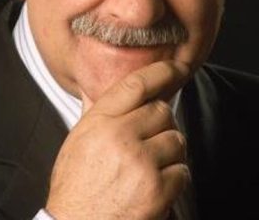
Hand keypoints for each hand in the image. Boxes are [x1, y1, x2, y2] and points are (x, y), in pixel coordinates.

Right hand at [45, 61, 190, 219]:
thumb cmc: (76, 191)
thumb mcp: (77, 144)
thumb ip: (99, 116)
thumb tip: (116, 90)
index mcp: (98, 123)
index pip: (136, 84)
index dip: (162, 71)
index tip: (178, 67)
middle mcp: (119, 137)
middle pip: (162, 112)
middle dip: (162, 127)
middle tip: (149, 147)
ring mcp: (140, 162)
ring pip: (176, 140)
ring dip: (169, 155)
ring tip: (148, 171)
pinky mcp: (157, 189)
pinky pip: (182, 171)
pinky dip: (174, 181)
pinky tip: (154, 189)